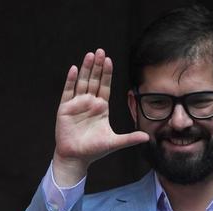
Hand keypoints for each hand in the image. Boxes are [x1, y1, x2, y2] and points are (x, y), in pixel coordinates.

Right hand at [53, 48, 148, 185]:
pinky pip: (68, 92)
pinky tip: (73, 69)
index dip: (107, 73)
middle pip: (94, 80)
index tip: (110, 60)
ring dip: (85, 69)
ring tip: (89, 55)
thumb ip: (130, 138)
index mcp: (101, 107)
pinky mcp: (65, 109)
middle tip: (100, 51)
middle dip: (97, 66)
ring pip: (81, 82)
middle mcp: (89, 102)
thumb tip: (147, 137)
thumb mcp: (114, 142)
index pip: (105, 86)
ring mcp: (77, 104)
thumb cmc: (94, 150)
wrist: (76, 157)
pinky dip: (70, 80)